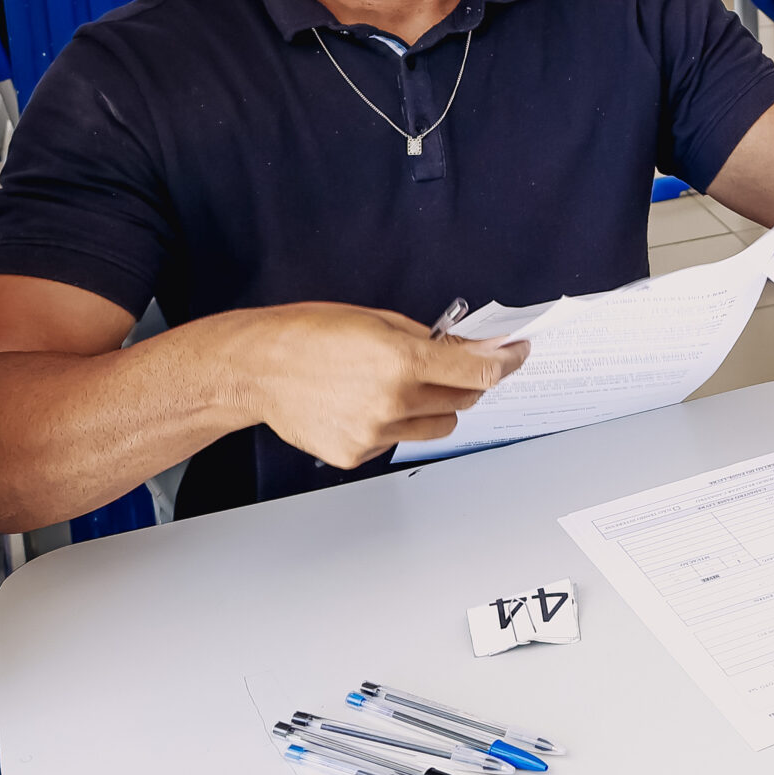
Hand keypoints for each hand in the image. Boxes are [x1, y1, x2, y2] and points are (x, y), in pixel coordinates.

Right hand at [235, 302, 528, 468]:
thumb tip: (471, 350)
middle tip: (459, 365)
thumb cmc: (310, 333)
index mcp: (402, 361)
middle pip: (465, 400)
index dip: (507, 362)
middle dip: (469, 381)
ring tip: (405, 385)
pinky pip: (400, 439)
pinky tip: (369, 403)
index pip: (479, 372)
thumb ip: (429, 340)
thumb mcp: (378, 320)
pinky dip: (398, 422)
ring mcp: (374, 433)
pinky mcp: (357, 454)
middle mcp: (392, 401)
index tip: (517, 354)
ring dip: (437, 405)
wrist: (256, 368)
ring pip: (439, 425)